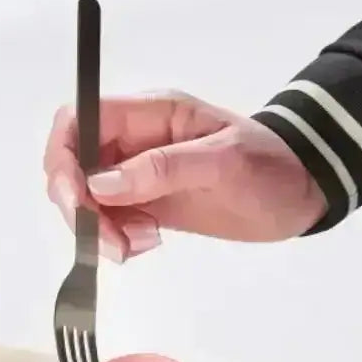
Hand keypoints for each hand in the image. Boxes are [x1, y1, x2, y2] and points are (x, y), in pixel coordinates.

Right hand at [43, 91, 327, 262]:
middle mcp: (133, 142)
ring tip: (137, 246)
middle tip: (112, 240)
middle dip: (80, 207)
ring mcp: (136, 175)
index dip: (62, 157)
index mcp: (148, 115)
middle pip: (72, 167)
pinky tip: (147, 245)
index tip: (74, 198)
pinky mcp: (143, 204)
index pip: (77, 121)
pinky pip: (107, 222)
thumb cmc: (271, 166)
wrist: (300, 193)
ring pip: (86, 201)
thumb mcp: (222, 163)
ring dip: (99, 230)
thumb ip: (160, 169)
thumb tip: (99, 185)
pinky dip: (116, 241)